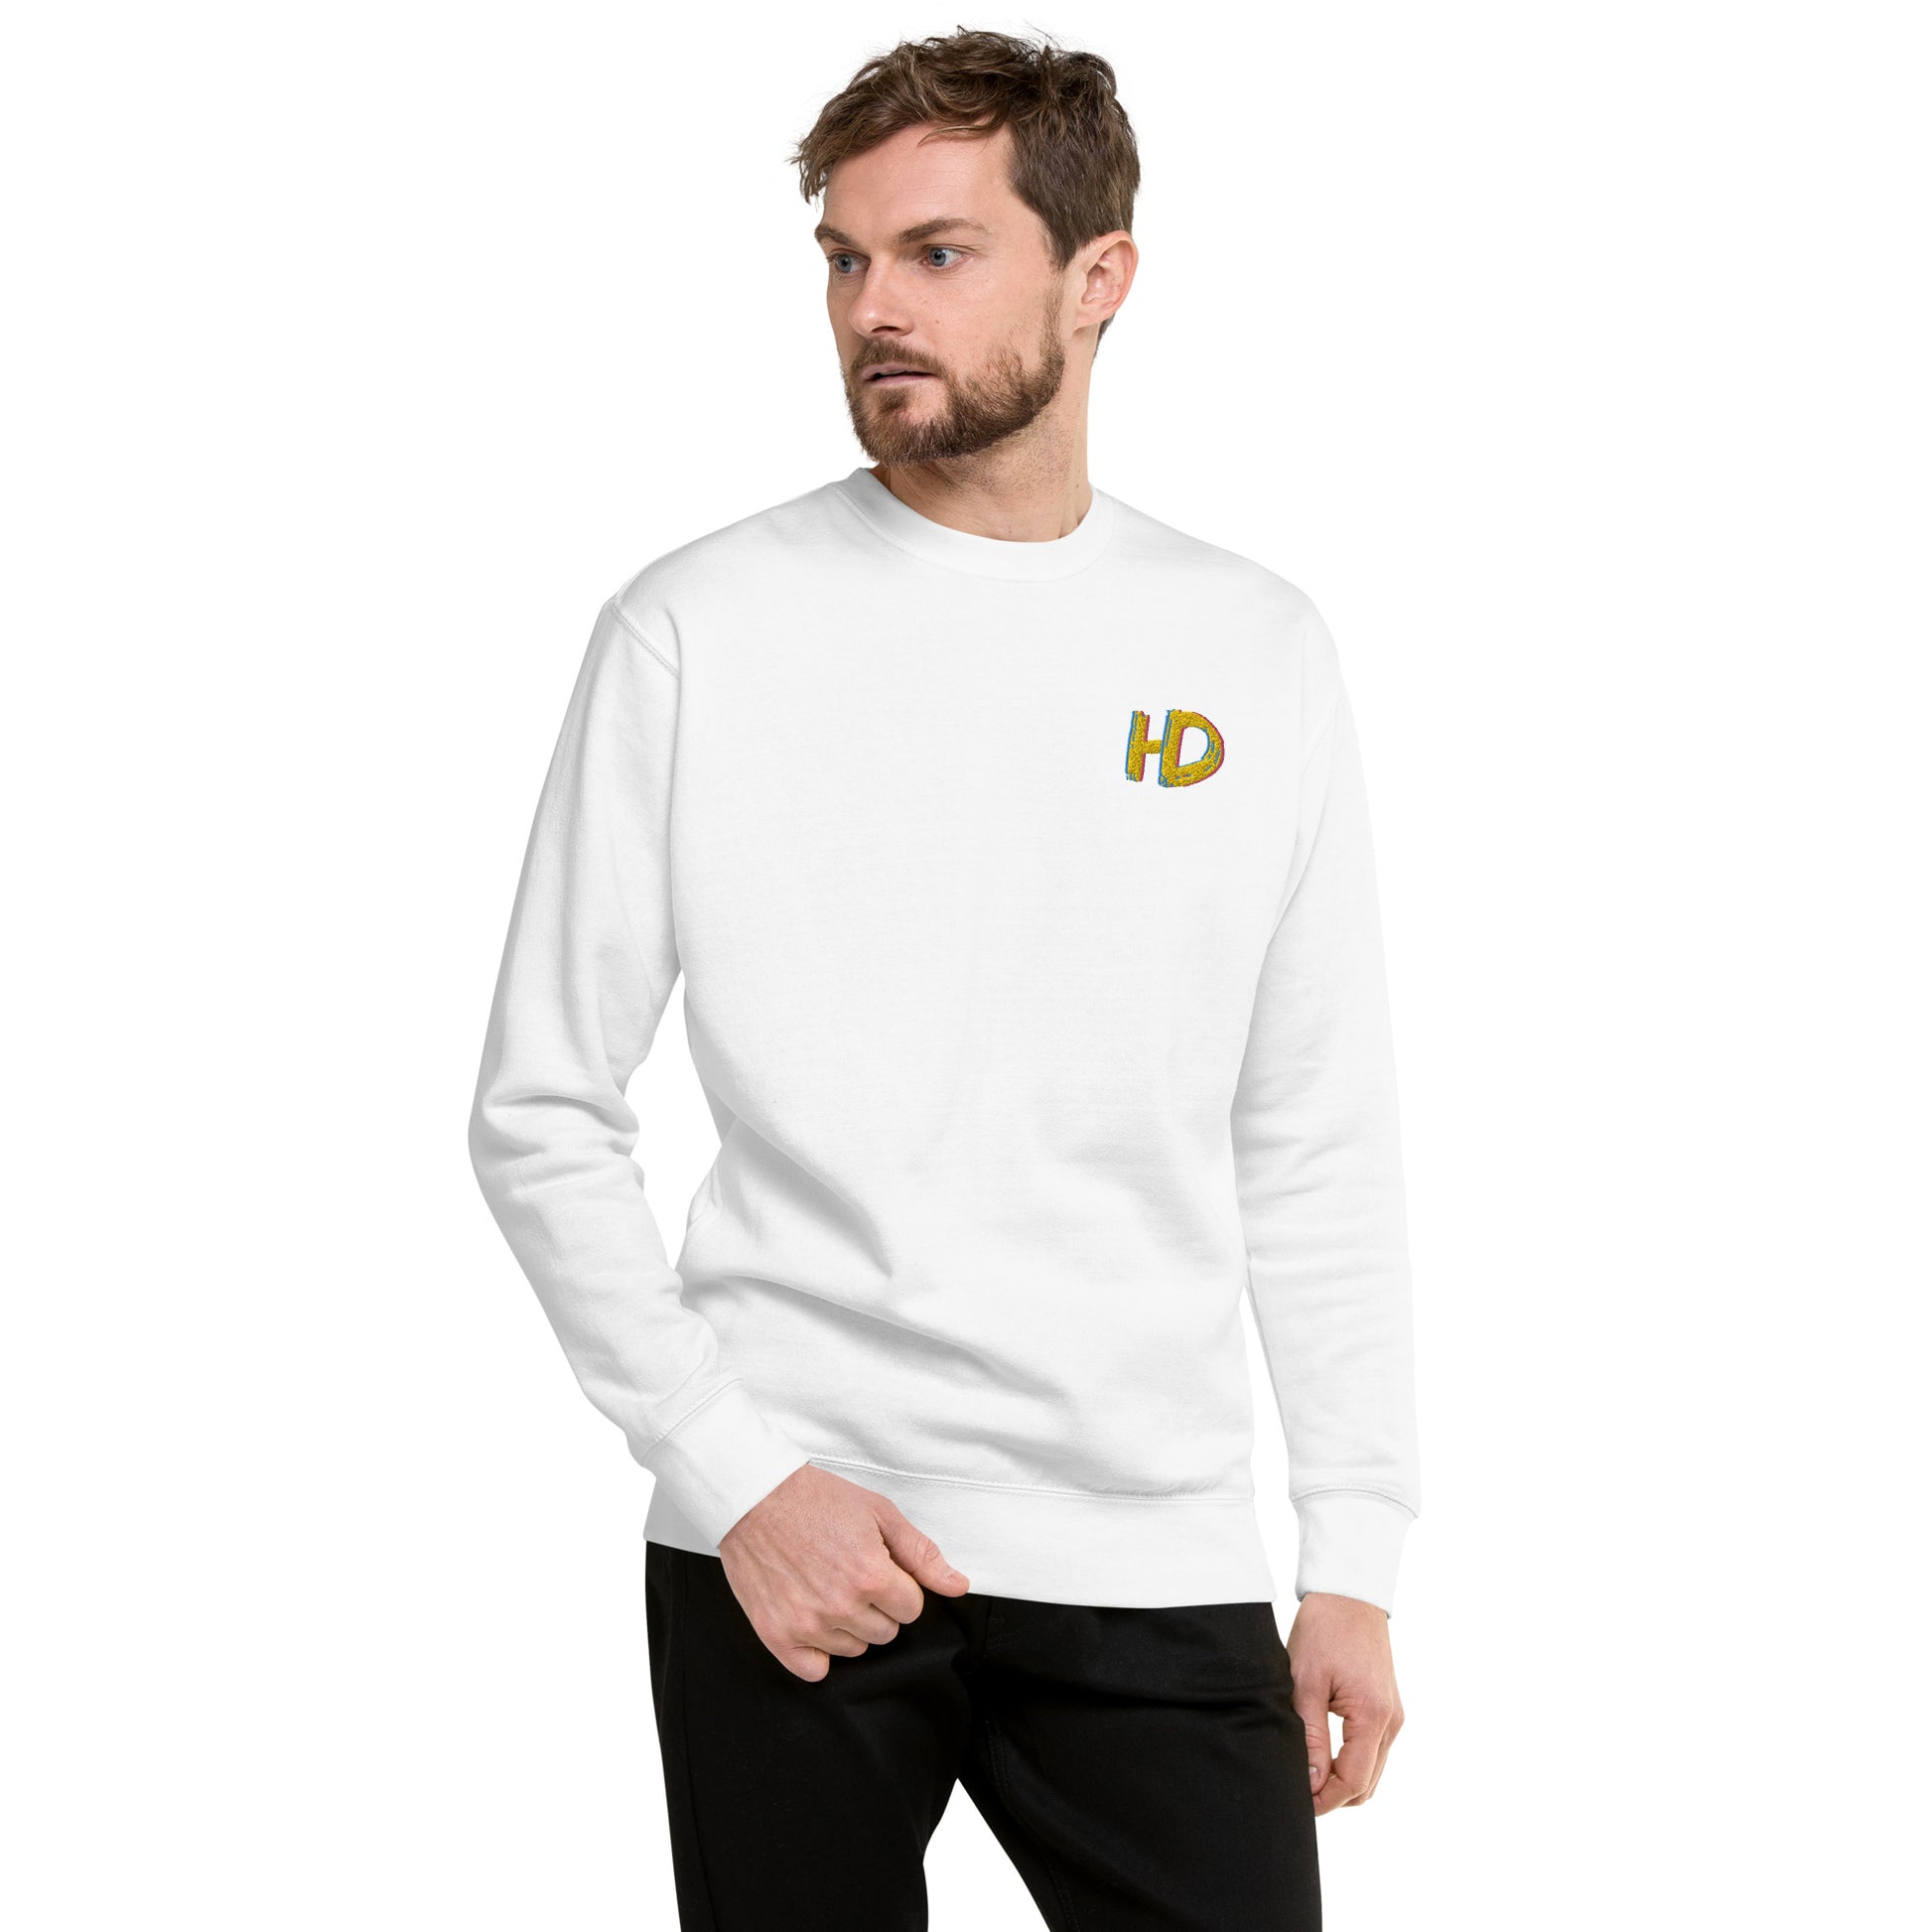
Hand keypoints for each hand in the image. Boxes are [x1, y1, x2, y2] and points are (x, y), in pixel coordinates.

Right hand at [717, 1464, 971, 1680]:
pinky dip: (817, 1651)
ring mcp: (807, 1625)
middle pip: (885, 1632)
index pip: (912, 1609)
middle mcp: (840, 1606)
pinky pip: (814, 1670)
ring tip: (826, 1586)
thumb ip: (922, 1555)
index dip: (899, 1586)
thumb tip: (958, 1586)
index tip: (878, 1567)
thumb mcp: (879, 1513)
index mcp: (871, 1575)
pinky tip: (811, 1617)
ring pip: (854, 1650)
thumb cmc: (817, 1499)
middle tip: (849, 1572)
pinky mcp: (777, 1636)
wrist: (755, 1497)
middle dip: (876, 1606)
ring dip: (848, 1625)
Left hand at [1287, 1591, 1404, 1813]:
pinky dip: (1352, 1763)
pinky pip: (1374, 1752)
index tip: (1298, 1803)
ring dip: (1343, 1781)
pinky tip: (1324, 1755)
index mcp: (1372, 1715)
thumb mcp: (1305, 1682)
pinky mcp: (1388, 1710)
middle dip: (1334, 1796)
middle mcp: (1391, 1721)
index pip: (1353, 1781)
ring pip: (1371, 1772)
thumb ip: (1311, 1737)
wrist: (1349, 1596)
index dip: (1325, 1800)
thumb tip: (1311, 1782)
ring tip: (1307, 1773)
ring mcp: (1393, 1716)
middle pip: (1366, 1784)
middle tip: (1298, 1791)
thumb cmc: (1324, 1632)